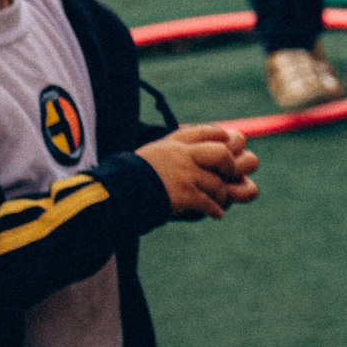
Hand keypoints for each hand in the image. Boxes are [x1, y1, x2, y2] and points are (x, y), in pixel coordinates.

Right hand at [140, 123, 260, 218]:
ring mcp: (185, 175)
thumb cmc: (131, 175)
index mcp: (175, 143)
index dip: (223, 137)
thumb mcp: (153, 152)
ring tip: (219, 200)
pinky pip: (208, 203)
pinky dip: (215, 210)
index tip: (227, 144)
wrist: (116, 191)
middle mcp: (183, 156)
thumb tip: (195, 152)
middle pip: (222, 153)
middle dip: (230, 166)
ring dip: (221, 195)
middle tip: (227, 174)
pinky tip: (217, 214)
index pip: (208, 132)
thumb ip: (174, 149)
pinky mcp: (184, 195)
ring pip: (217, 183)